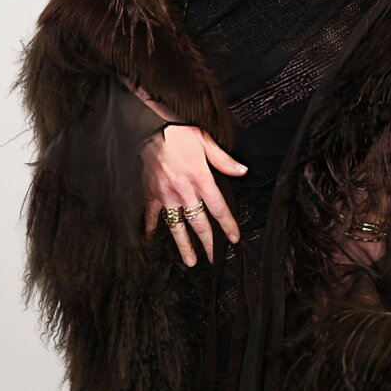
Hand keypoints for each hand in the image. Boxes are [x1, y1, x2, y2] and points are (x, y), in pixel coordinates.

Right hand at [141, 125, 247, 265]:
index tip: (234, 237)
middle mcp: (184, 191)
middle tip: (215, 258)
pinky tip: (151, 238)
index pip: (218, 208)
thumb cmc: (178, 133)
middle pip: (199, 223)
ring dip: (184, 245)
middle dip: (209, 243)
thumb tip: (242, 171)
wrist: (149, 129)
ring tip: (190, 261)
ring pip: (177, 226)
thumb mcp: (205, 141)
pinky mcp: (151, 193)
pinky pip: (152, 215)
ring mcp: (166, 195)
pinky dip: (151, 226)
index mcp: (200, 179)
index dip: (228, 224)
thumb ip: (223, 160)